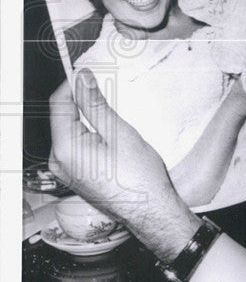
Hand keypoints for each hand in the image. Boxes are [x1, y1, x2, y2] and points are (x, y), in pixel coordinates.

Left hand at [48, 70, 199, 259]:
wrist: (151, 210)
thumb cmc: (140, 177)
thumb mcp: (119, 132)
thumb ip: (95, 104)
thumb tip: (81, 79)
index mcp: (66, 149)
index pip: (59, 104)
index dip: (72, 83)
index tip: (88, 71)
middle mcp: (59, 161)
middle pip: (62, 117)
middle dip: (81, 101)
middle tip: (107, 91)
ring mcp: (65, 170)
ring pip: (70, 131)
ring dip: (87, 118)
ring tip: (113, 118)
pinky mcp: (75, 175)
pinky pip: (76, 145)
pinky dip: (89, 134)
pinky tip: (110, 136)